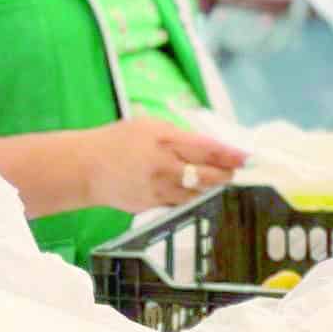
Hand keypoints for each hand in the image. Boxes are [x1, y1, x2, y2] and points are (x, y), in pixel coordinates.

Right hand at [75, 116, 245, 218]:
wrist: (86, 167)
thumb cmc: (118, 141)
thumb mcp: (149, 126)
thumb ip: (179, 135)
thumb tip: (209, 146)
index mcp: (164, 140)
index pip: (206, 149)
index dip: (230, 155)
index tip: (246, 157)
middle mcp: (163, 166)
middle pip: (207, 176)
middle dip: (226, 175)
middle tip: (236, 172)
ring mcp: (158, 189)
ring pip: (197, 194)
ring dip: (212, 189)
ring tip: (220, 183)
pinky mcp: (152, 205)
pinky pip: (181, 204)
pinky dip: (193, 199)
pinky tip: (197, 194)